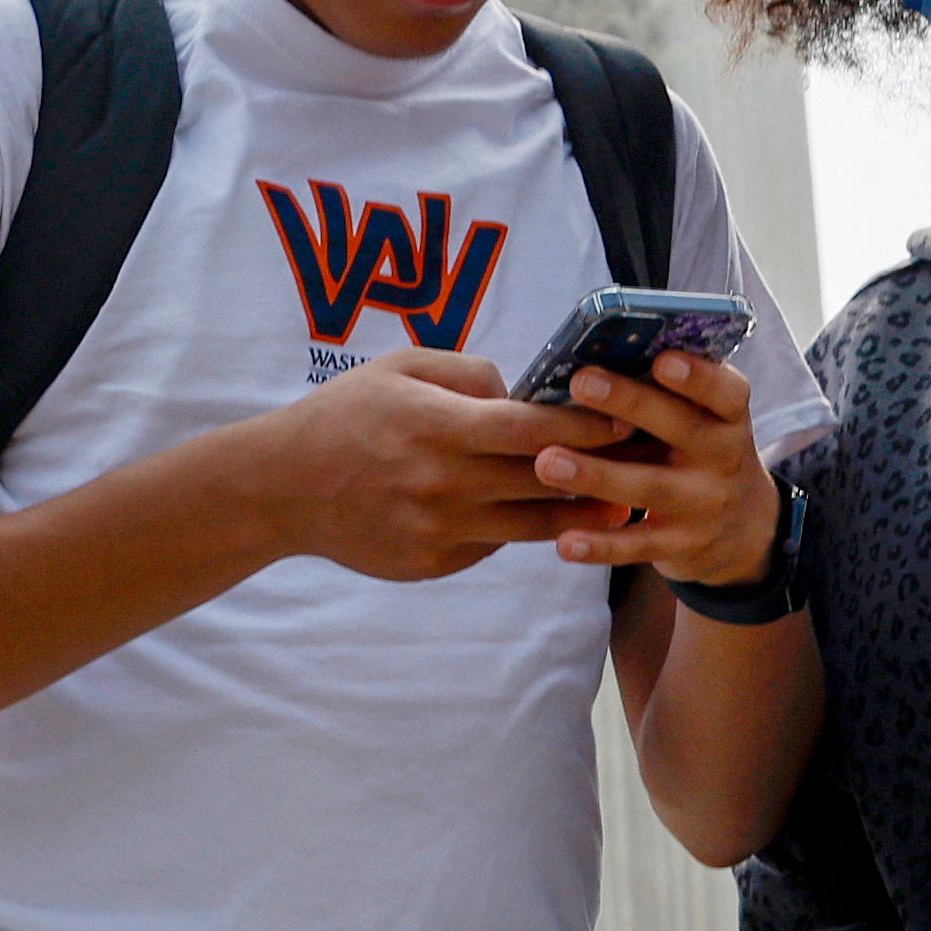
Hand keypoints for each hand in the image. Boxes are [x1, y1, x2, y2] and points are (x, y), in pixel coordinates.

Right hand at [249, 348, 631, 583]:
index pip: (535, 428)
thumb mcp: (400, 368)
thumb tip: (524, 392)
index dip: (589, 423)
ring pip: (535, 524)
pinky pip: (497, 544)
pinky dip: (519, 526)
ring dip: (581, 510)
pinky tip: (539, 511)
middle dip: (603, 466)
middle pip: (547, 480)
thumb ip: (469, 373)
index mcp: (439, 427)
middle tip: (646, 455)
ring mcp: (441, 530)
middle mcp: (445, 483)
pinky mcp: (435, 562)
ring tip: (617, 495)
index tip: (629, 415)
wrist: (284, 488)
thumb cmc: (345, 416)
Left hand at [542, 351, 781, 585]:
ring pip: (651, 487)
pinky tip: (564, 542)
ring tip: (547, 462)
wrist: (743, 530)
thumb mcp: (700, 420)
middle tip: (579, 382)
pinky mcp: (682, 545)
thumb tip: (590, 357)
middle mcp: (725, 458)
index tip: (661, 359)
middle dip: (630, 403)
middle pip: (682, 427)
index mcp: (728, 417)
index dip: (698, 376)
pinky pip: (638, 545)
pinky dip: (600, 545)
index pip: (725, 391)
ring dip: (598, 475)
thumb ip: (662, 394)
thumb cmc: (697, 451)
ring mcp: (705, 504)